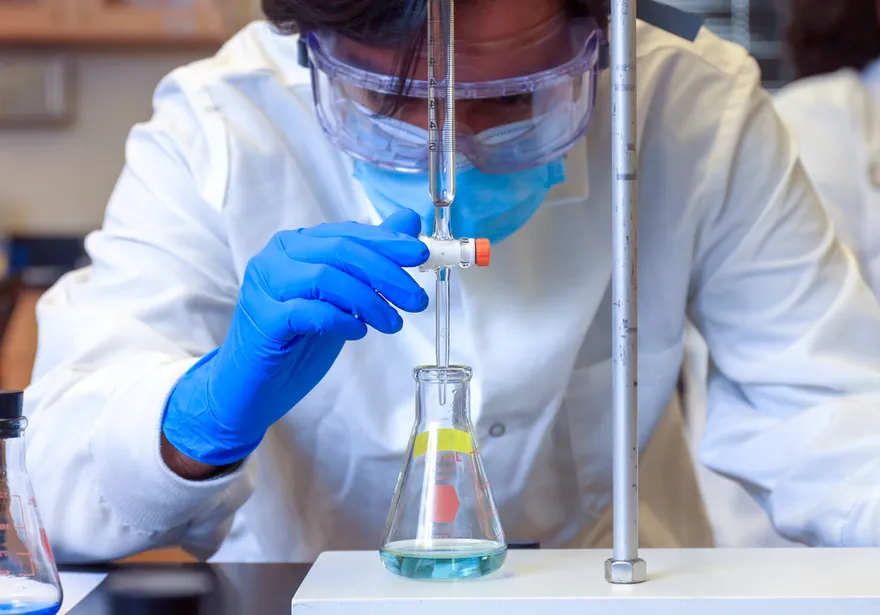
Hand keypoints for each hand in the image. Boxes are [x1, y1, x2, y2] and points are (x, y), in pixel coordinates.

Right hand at [162, 210, 428, 467]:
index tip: (422, 255)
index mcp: (296, 245)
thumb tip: (408, 222)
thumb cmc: (297, 339)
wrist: (252, 386)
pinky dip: (341, 320)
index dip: (388, 242)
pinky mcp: (263, 319)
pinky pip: (308, 311)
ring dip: (369, 301)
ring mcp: (265, 286)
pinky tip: (360, 332)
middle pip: (341, 251)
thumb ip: (370, 260)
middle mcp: (276, 256)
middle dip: (386, 273)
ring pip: (326, 278)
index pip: (349, 233)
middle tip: (417, 299)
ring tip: (394, 323)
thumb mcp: (341, 298)